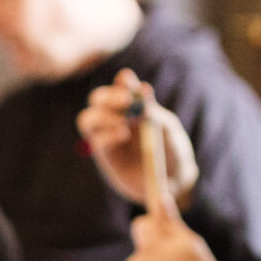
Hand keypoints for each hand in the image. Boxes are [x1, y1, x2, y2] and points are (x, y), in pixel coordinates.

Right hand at [76, 70, 199, 207]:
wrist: (173, 181)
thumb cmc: (174, 151)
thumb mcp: (168, 129)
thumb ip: (154, 111)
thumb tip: (142, 89)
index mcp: (134, 105)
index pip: (121, 86)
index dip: (122, 81)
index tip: (128, 79)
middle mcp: (116, 117)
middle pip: (97, 99)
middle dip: (109, 96)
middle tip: (126, 100)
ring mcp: (107, 136)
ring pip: (87, 118)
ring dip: (102, 116)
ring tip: (123, 123)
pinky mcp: (105, 155)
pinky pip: (95, 140)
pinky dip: (106, 134)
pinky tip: (123, 134)